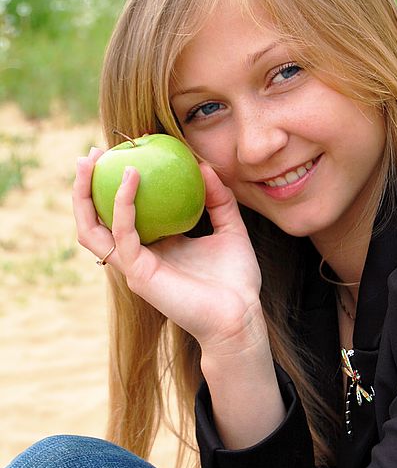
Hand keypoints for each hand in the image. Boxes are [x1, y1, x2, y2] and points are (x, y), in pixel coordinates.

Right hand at [72, 147, 264, 353]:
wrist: (240, 315)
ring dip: (85, 194)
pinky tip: (131, 178)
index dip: (115, 185)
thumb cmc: (236, 279)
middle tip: (93, 153)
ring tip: (90, 161)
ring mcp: (134, 266)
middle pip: (96, 220)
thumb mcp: (231, 229)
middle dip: (86, 186)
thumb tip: (204, 165)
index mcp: (156, 246)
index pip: (123, 214)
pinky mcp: (139, 274)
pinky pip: (122, 234)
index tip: (124, 151)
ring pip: (92, 229)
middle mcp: (138, 255)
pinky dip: (122, 204)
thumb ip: (218, 198)